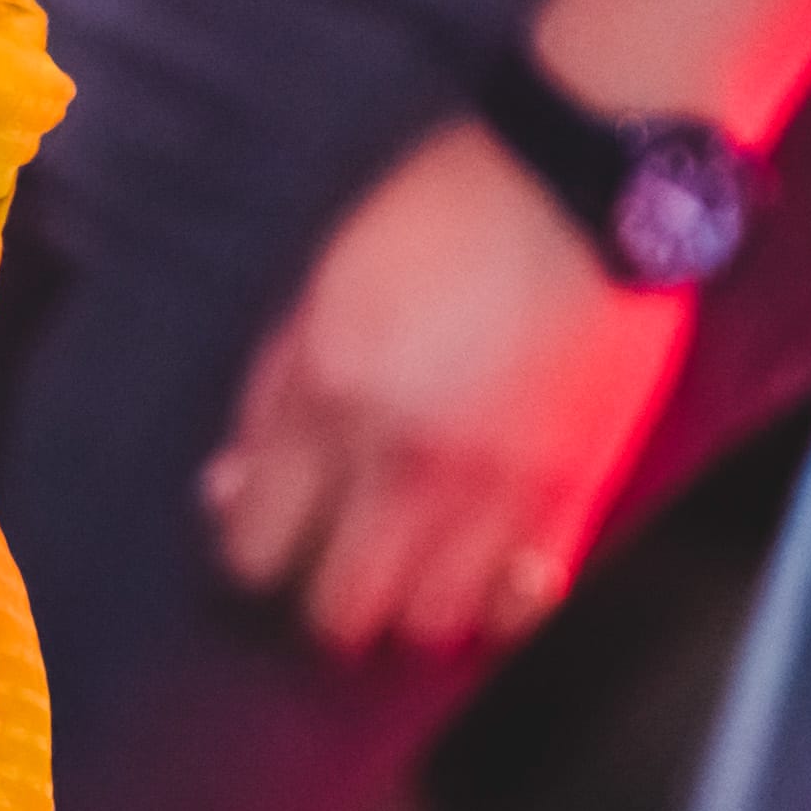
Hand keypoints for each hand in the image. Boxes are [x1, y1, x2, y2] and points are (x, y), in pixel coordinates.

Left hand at [202, 120, 691, 665]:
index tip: (269, 543)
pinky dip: (498, 607)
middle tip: (339, 570)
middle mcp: (405, 456)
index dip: (254, 555)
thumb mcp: (323, 288)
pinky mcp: (575, 490)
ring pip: (433, 625)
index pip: (258, 546)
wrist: (583, 184)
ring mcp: (495, 483)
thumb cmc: (442, 220)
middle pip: (340, 611)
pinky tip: (486, 575)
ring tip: (416, 574)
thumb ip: (271, 397)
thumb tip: (227, 488)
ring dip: (413, 612)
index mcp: (329, 395)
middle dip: (327, 604)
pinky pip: (525, 604)